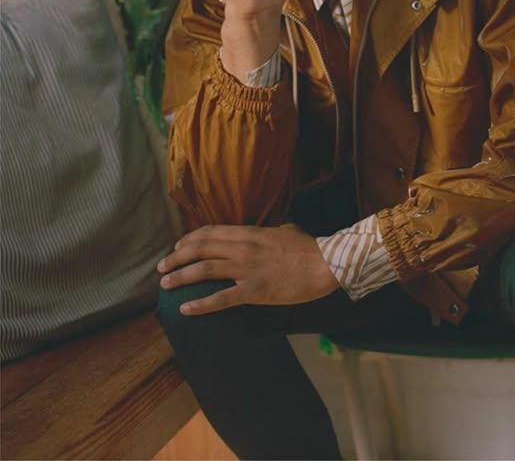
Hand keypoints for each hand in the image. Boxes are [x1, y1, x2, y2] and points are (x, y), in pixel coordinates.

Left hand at [157, 223, 339, 313]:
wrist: (326, 263)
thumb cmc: (310, 247)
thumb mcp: (287, 230)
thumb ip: (273, 231)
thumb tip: (273, 231)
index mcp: (250, 233)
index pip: (211, 232)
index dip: (190, 239)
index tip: (178, 247)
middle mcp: (243, 248)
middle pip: (201, 249)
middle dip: (177, 257)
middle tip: (162, 267)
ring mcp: (247, 269)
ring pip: (205, 270)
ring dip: (181, 276)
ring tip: (165, 284)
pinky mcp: (255, 291)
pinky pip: (222, 298)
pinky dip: (201, 304)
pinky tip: (186, 309)